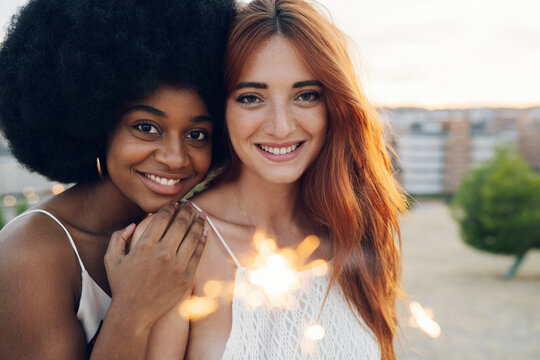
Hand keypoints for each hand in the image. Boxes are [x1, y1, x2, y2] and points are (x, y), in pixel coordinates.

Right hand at [104, 202, 206, 330]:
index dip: (170, 207)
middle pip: (180, 223)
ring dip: (198, 222)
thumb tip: (134, 225)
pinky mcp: (186, 276)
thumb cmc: (122, 285)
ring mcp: (177, 265)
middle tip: (188, 205)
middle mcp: (163, 253)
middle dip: (186, 210)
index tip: (173, 204)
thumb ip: (117, 238)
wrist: (134, 313)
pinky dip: (203, 239)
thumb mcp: (111, 259)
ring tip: (201, 215)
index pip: (162, 218)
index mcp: (145, 245)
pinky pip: (198, 253)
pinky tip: (204, 232)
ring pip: (192, 236)